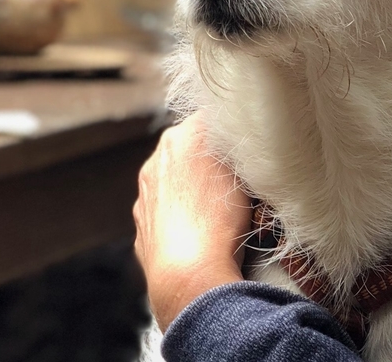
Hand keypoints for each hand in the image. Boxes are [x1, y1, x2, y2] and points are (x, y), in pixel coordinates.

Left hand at [134, 113, 252, 329]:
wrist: (188, 272)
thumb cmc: (220, 218)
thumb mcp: (242, 170)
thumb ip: (235, 147)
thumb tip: (237, 137)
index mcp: (178, 138)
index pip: (210, 119)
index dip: (232, 133)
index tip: (248, 150)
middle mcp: (155, 161)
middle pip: (189, 151)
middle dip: (211, 163)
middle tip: (238, 183)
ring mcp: (145, 196)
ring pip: (175, 184)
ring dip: (194, 191)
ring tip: (220, 214)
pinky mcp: (143, 227)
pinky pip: (167, 215)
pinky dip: (182, 220)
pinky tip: (200, 235)